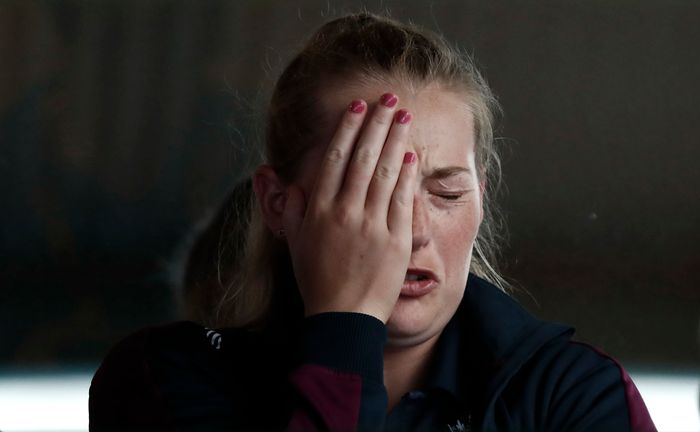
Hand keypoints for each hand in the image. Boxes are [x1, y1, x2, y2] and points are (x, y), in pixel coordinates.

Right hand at [281, 93, 417, 322]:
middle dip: (376, 123)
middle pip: (364, 157)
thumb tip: (287, 182)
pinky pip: (403, 199)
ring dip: (395, 140)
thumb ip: (293, 209)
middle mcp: (346, 212)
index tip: (357, 109)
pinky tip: (410, 155)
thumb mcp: (294, 243)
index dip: (347, 130)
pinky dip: (407, 175)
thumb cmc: (316, 280)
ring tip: (403, 116)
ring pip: (385, 172)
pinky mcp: (396, 239)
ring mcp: (373, 225)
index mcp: (320, 210)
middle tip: (387, 99)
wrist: (343, 317)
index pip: (336, 159)